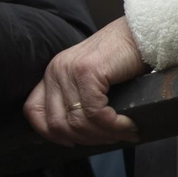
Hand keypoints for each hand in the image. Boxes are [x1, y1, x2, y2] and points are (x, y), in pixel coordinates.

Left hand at [24, 17, 143, 145]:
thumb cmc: (123, 60)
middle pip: (57, 124)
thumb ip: (78, 100)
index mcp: (52, 75)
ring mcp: (69, 70)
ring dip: (105, 135)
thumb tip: (78, 136)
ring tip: (125, 133)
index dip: (50, 134)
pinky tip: (129, 124)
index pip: (33, 111)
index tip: (72, 143)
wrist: (144, 34)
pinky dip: (114, 125)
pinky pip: (96, 112)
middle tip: (112, 140)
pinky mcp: (88, 71)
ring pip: (78, 122)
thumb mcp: (91, 81)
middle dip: (87, 139)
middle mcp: (55, 71)